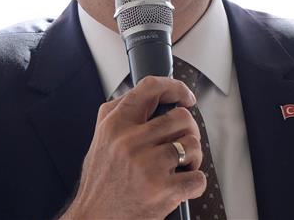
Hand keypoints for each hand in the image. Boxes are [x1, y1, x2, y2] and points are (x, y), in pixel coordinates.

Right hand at [60, 76, 205, 219]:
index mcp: (115, 125)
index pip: (150, 88)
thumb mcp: (101, 140)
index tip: (185, 96)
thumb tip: (148, 96)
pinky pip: (198, 177)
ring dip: (193, 156)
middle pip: (181, 117)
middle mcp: (130, 142)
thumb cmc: (100, 183)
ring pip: (193, 144)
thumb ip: (119, 114)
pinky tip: (181, 184)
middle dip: (189, 129)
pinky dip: (195, 182)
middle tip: (182, 141)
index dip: (175, 87)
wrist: (95, 219)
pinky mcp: (163, 191)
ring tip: (181, 165)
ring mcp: (148, 166)